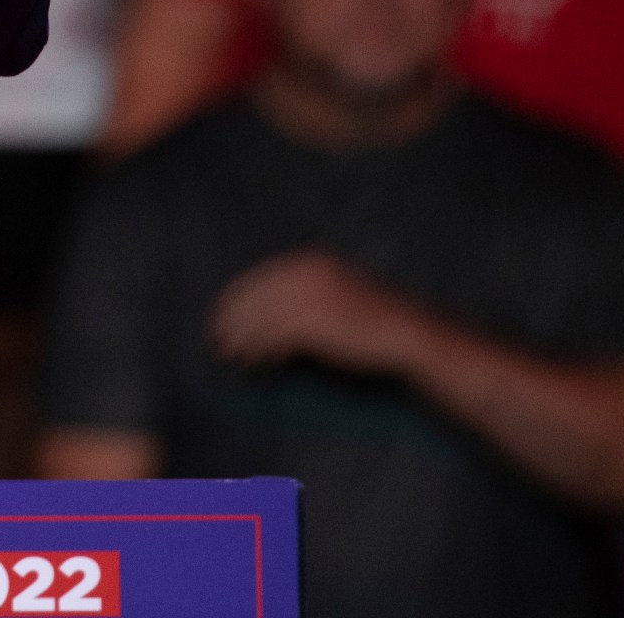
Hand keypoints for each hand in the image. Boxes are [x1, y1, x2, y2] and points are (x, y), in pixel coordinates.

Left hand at [212, 249, 432, 374]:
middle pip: (255, 296)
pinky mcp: (317, 324)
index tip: (221, 313)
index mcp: (310, 261)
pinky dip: (261, 351)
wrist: (407, 331)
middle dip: (232, 319)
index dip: (236, 297)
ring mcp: (312, 297)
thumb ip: (300, 289)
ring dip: (242, 339)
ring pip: (262, 319)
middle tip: (216, 337)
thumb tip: (260, 305)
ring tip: (229, 354)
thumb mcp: (334, 287)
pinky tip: (255, 362)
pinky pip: (276, 338)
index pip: (259, 278)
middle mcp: (308, 274)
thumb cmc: (370, 315)